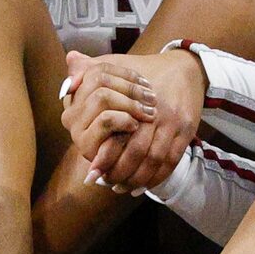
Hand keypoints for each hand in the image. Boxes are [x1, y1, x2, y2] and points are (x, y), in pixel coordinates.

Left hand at [62, 49, 204, 196]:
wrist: (184, 67)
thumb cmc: (144, 69)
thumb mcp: (116, 65)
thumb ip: (89, 71)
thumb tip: (68, 79)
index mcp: (135, 98)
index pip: (118, 134)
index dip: (105, 157)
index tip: (93, 173)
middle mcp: (155, 112)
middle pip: (137, 152)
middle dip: (121, 172)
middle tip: (108, 184)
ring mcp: (173, 122)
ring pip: (155, 160)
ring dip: (138, 179)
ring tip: (123, 188)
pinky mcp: (186, 130)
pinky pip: (172, 161)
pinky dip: (157, 177)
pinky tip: (144, 185)